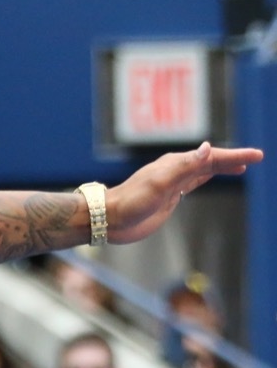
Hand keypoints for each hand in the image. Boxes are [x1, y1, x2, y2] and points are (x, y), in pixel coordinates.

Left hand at [107, 142, 261, 243]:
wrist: (110, 218)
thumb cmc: (131, 202)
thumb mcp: (159, 184)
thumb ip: (184, 167)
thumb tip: (207, 148)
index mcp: (175, 164)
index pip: (212, 157)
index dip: (235, 156)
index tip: (256, 156)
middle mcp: (175, 170)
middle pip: (210, 161)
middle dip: (233, 159)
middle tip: (255, 158)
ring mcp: (172, 183)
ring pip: (203, 171)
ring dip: (222, 167)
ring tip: (240, 167)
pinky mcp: (169, 196)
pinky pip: (193, 182)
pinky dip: (207, 178)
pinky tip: (211, 177)